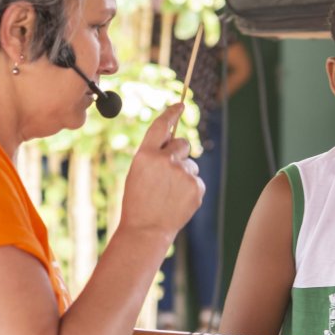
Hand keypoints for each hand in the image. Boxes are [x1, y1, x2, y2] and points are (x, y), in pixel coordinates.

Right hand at [118, 103, 205, 242]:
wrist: (146, 230)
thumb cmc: (138, 201)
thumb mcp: (138, 172)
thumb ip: (155, 155)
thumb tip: (177, 143)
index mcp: (145, 154)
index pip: (161, 126)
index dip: (172, 113)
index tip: (181, 104)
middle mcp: (165, 160)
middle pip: (183, 144)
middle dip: (179, 153)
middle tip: (169, 173)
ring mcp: (182, 173)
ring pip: (191, 165)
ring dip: (184, 174)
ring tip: (169, 194)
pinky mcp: (196, 187)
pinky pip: (196, 181)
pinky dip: (190, 189)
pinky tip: (178, 201)